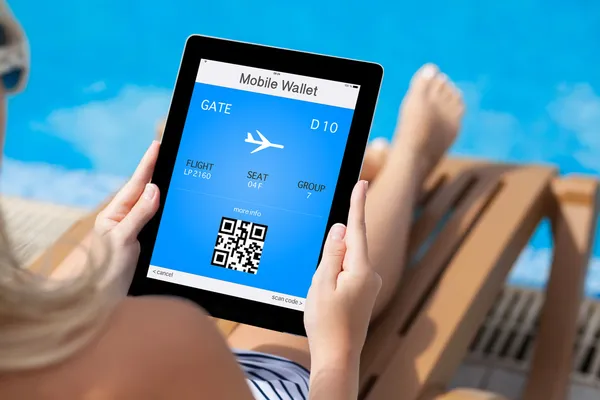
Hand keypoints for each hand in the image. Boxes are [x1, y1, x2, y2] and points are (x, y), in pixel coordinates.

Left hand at [94, 141, 160, 292]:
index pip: (136, 184)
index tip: (157, 145)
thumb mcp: (122, 239)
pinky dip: (166, 211)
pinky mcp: (145, 245)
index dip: (147, 164)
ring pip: (153, 207)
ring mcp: (135, 232)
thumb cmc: (105, 271)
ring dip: (163, 191)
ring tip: (173, 172)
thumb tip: (154, 189)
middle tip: (168, 152)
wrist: (103, 301)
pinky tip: (173, 207)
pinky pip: (158, 222)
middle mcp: (125, 221)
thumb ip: (138, 214)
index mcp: (115, 214)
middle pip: (145, 191)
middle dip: (156, 172)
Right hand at [304, 180, 381, 365]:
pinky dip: (334, 278)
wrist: (338, 356)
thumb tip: (340, 229)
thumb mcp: (321, 283)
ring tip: (322, 300)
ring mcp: (369, 285)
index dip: (357, 203)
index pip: (357, 228)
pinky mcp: (365, 292)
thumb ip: (332, 253)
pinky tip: (327, 300)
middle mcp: (370, 275)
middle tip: (320, 285)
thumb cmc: (326, 323)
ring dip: (330, 270)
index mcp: (361, 269)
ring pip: (345, 262)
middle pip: (348, 247)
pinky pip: (347, 273)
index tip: (361, 182)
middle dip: (330, 254)